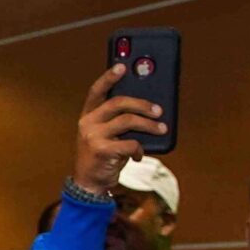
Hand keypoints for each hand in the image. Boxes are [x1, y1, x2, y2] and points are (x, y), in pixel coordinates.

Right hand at [73, 63, 162, 194]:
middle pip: (118, 102)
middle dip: (142, 104)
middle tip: (158, 110)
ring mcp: (93, 136)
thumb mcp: (106, 134)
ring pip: (127, 120)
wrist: (89, 184)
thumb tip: (148, 109)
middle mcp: (87, 123)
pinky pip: (129, 143)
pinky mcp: (101, 151)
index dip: (109, 77)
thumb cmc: (103, 156)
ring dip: (149, 124)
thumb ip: (119, 120)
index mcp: (88, 115)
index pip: (97, 91)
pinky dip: (140, 149)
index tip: (122, 66)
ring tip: (161, 128)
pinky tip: (140, 154)